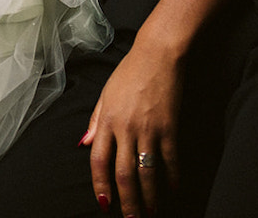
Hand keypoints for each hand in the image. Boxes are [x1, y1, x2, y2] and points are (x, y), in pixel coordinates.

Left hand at [80, 46, 182, 216]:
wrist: (157, 54)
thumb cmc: (129, 72)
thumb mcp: (105, 94)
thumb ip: (95, 122)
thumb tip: (84, 144)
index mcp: (107, 121)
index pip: (99, 161)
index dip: (100, 186)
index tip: (104, 204)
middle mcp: (126, 128)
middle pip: (123, 174)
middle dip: (127, 201)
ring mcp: (149, 128)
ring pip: (147, 171)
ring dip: (149, 196)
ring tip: (151, 211)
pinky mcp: (170, 126)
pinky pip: (170, 158)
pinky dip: (173, 177)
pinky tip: (173, 189)